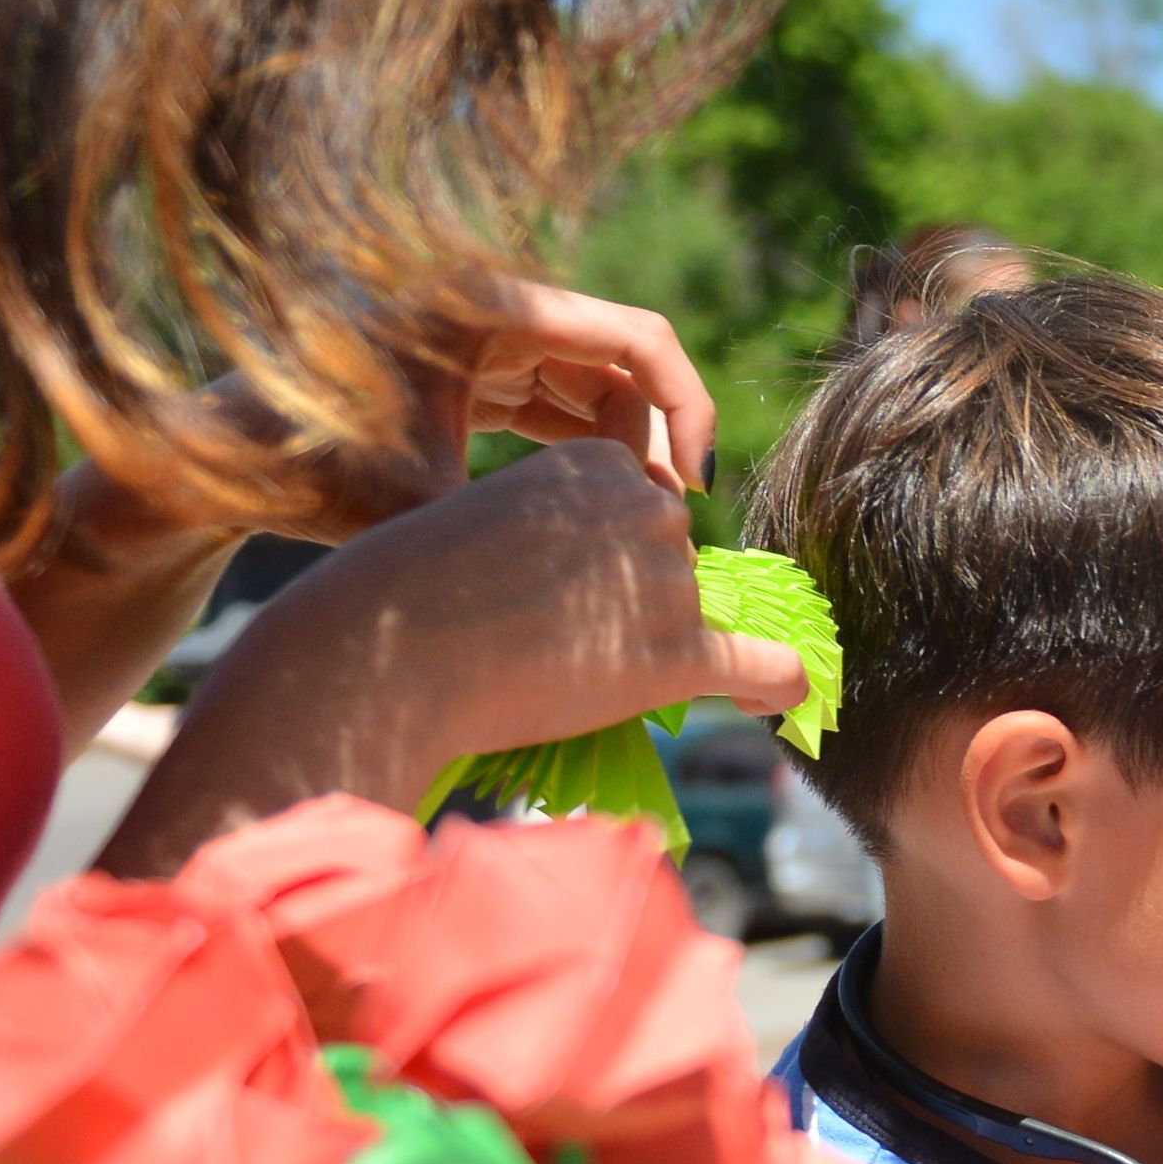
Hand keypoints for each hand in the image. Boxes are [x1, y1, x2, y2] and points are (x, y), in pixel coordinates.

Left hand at [83, 280, 726, 552]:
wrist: (216, 467)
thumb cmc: (305, 476)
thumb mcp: (424, 505)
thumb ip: (524, 526)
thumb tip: (620, 569)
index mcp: (490, 308)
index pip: (639, 338)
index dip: (687, 410)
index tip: (693, 489)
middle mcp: (491, 308)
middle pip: (623, 360)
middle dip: (659, 438)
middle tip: (667, 522)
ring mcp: (480, 337)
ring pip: (594, 383)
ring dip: (624, 448)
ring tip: (631, 525)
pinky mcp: (468, 371)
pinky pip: (556, 400)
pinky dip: (583, 450)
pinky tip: (593, 511)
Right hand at [114, 437, 813, 859]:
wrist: (379, 659)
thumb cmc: (412, 599)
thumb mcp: (495, 524)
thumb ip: (571, 532)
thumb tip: (650, 573)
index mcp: (596, 461)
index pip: (639, 514)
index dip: (605, 566)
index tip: (550, 596)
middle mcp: (645, 507)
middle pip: (673, 566)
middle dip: (629, 607)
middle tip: (543, 639)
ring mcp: (665, 579)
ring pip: (695, 619)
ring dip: (656, 653)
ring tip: (564, 674)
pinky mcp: (675, 652)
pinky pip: (763, 667)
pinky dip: (777, 685)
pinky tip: (783, 701)